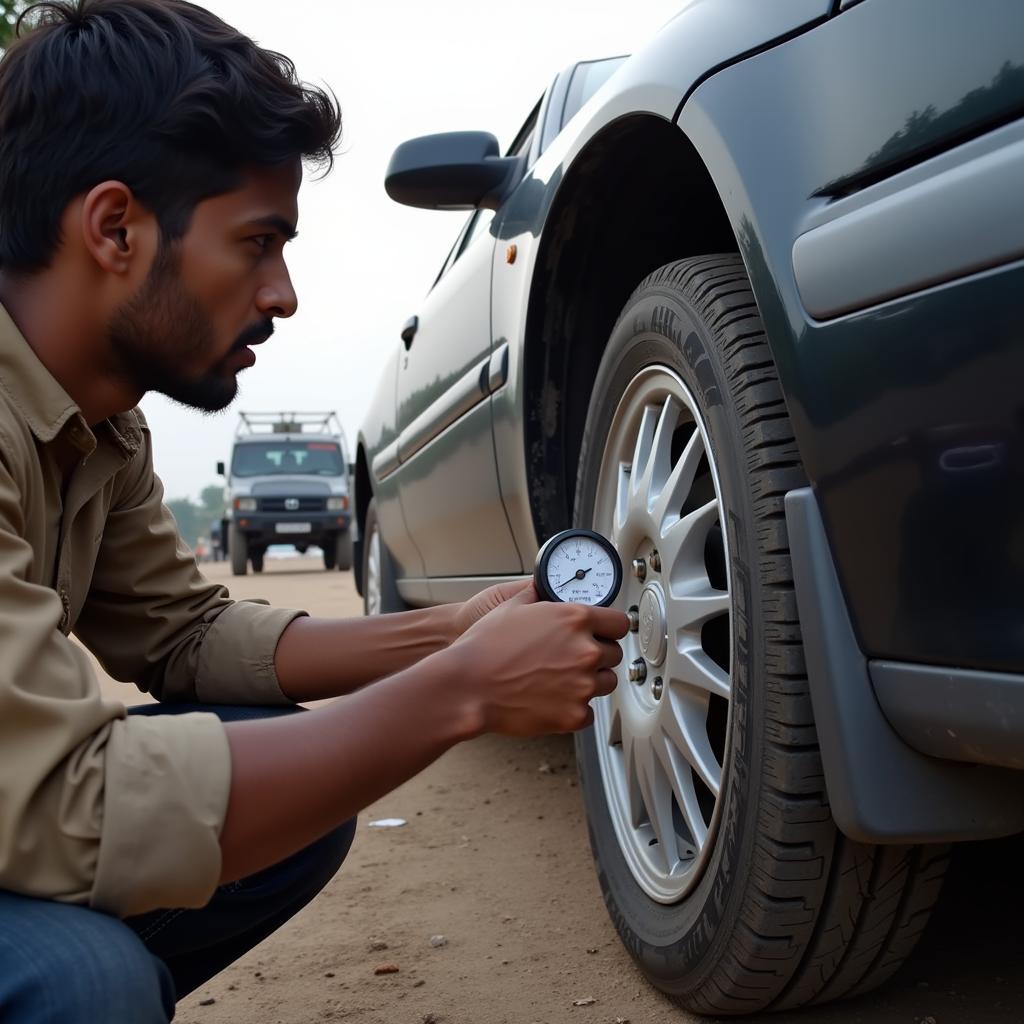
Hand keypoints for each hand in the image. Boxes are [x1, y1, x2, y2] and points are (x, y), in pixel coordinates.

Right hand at [448, 589, 629, 736]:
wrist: (467, 685)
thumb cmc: (484, 648)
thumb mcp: (511, 606)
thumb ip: (537, 596)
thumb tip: (541, 591)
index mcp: (575, 620)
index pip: (619, 623)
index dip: (610, 628)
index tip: (605, 633)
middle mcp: (585, 651)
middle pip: (614, 654)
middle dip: (597, 655)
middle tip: (573, 658)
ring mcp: (582, 685)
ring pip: (606, 682)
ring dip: (591, 680)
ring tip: (562, 679)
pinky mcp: (574, 714)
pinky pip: (588, 712)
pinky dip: (574, 708)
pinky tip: (553, 699)